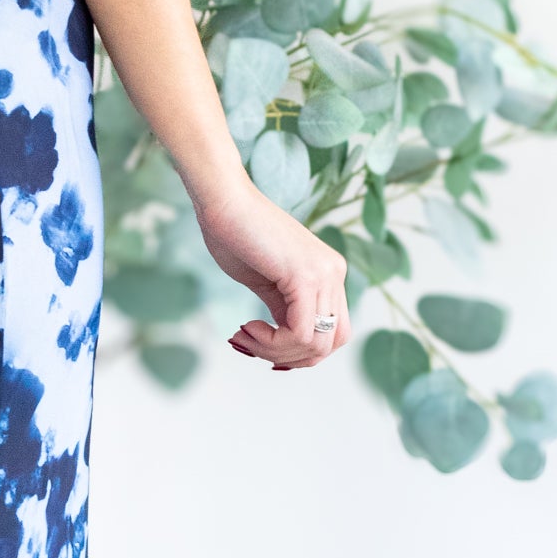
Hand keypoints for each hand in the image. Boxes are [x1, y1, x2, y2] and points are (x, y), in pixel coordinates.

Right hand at [198, 184, 351, 372]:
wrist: (222, 200)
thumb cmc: (235, 234)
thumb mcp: (267, 283)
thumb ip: (284, 310)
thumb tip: (287, 344)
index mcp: (328, 273)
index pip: (333, 334)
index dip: (300, 352)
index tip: (261, 346)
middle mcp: (334, 272)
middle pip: (330, 344)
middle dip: (289, 358)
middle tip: (250, 345)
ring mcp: (324, 273)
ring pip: (316, 344)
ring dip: (275, 352)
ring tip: (245, 335)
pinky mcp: (305, 275)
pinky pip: (300, 333)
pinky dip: (271, 342)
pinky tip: (247, 327)